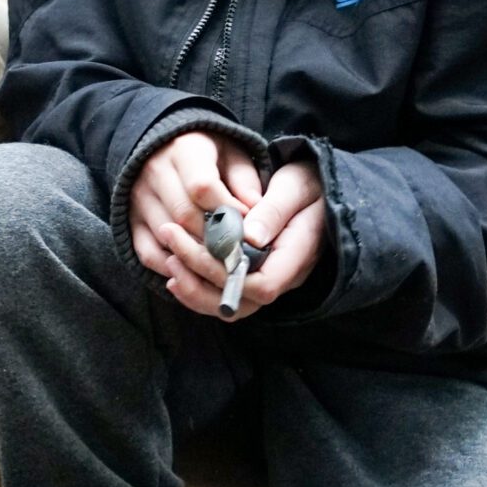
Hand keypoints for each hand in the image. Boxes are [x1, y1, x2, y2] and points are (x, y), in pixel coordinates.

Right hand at [128, 130, 261, 288]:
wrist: (164, 147)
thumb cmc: (209, 153)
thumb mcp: (232, 153)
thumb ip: (244, 181)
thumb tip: (256, 214)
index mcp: (184, 150)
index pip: (202, 187)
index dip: (228, 212)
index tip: (248, 227)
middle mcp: (154, 173)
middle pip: (184, 217)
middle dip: (215, 240)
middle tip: (238, 254)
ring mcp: (138, 198)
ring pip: (167, 238)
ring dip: (196, 256)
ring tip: (221, 264)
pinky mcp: (131, 220)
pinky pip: (148, 252)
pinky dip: (171, 267)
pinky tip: (194, 269)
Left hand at [155, 161, 326, 321]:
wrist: (317, 186)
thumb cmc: (309, 182)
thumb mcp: (295, 187)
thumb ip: (273, 211)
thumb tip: (250, 237)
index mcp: (297, 255)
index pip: (262, 284)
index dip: (228, 273)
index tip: (201, 244)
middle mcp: (282, 276)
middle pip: (239, 301)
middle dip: (200, 276)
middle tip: (171, 239)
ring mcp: (266, 278)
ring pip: (227, 304)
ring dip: (194, 286)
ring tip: (169, 257)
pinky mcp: (251, 274)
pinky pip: (222, 292)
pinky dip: (197, 284)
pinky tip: (176, 265)